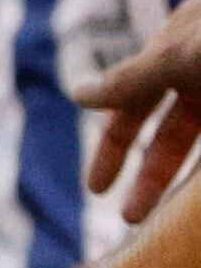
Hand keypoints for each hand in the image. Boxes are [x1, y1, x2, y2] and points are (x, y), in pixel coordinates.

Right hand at [77, 3, 200, 220]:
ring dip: (183, 183)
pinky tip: (196, 203)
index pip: (135, 100)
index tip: (96, 190)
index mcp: (184, 44)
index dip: (113, 146)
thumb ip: (128, 80)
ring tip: (166, 223)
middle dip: (151, 176)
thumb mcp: (181, 56)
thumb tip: (79, 95)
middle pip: (172, 130)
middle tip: (130, 222)